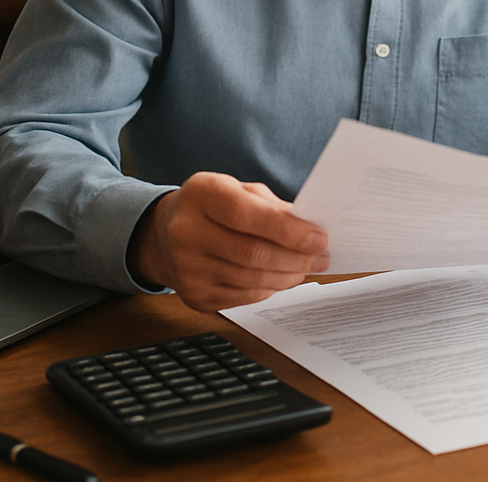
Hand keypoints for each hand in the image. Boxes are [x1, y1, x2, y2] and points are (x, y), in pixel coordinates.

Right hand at [130, 172, 329, 311]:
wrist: (166, 234)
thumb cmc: (213, 207)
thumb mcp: (238, 190)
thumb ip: (271, 207)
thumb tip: (310, 230)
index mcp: (200, 194)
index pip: (246, 215)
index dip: (287, 230)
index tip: (319, 238)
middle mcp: (186, 231)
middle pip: (252, 253)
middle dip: (295, 258)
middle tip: (322, 257)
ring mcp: (187, 268)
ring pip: (251, 279)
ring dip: (288, 276)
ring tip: (307, 267)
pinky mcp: (194, 295)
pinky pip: (244, 297)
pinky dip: (270, 289)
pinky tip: (281, 278)